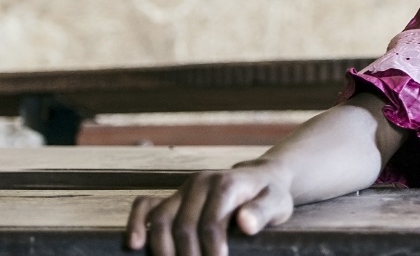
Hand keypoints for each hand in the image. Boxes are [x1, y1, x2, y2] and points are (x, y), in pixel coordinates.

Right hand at [124, 158, 294, 255]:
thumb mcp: (277, 203)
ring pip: (161, 219)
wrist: (262, 179)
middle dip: (188, 255)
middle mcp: (201, 183)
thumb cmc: (270, 195)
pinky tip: (135, 244)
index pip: (211, 222)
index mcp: (226, 184)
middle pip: (184, 226)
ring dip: (163, 249)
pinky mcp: (173, 197)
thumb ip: (263, 212)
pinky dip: (137, 223)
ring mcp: (183, 189)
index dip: (212, 249)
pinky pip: (145, 205)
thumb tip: (244, 224)